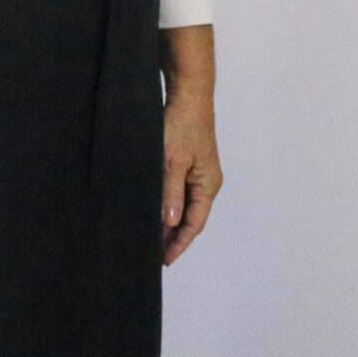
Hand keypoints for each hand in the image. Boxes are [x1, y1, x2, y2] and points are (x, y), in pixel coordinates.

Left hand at [161, 25, 222, 265]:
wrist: (188, 95)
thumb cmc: (183, 125)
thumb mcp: (173, 161)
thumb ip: (171, 193)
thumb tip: (170, 223)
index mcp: (208, 184)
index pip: (194, 224)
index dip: (179, 244)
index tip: (163, 261)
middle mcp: (206, 182)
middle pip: (190, 218)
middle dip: (172, 237)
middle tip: (151, 254)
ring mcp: (198, 173)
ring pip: (183, 206)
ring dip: (168, 221)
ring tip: (149, 238)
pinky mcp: (189, 164)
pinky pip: (179, 193)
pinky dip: (167, 205)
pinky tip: (153, 210)